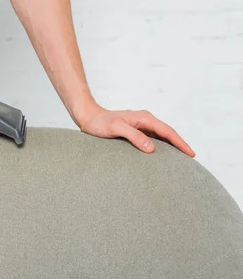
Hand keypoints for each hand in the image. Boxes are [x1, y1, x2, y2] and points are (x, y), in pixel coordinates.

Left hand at [77, 105, 194, 156]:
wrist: (88, 118)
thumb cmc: (100, 123)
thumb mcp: (116, 128)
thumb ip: (133, 136)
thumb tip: (152, 148)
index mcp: (144, 118)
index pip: (168, 131)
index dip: (180, 143)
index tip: (190, 154)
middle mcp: (145, 120)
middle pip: (168, 133)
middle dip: (180, 145)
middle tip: (191, 160)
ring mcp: (140, 125)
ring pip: (161, 137)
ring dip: (171, 147)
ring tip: (180, 160)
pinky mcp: (135, 131)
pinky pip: (152, 139)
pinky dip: (160, 147)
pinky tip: (162, 156)